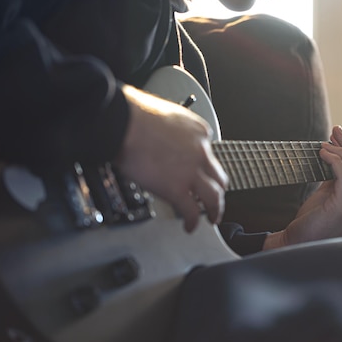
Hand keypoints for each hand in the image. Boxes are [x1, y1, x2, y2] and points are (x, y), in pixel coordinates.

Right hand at [114, 85, 227, 232]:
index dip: (203, 166)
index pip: (209, 153)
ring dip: (215, 209)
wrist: (122, 122)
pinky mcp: (177, 189)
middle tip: (214, 198)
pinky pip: (191, 211)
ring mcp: (191, 172)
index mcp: (199, 131)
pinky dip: (193, 222)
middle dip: (217, 189)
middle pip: (218, 176)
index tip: (198, 172)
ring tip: (211, 217)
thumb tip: (165, 140)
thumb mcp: (166, 115)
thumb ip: (173, 131)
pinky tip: (189, 226)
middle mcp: (200, 151)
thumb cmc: (134, 114)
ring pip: (214, 197)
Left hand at [263, 126, 341, 248]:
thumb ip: (335, 180)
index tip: (339, 136)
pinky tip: (323, 155)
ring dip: (339, 152)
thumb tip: (334, 154)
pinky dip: (334, 161)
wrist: (297, 244)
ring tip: (324, 146)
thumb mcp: (328, 197)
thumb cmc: (310, 223)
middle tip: (335, 132)